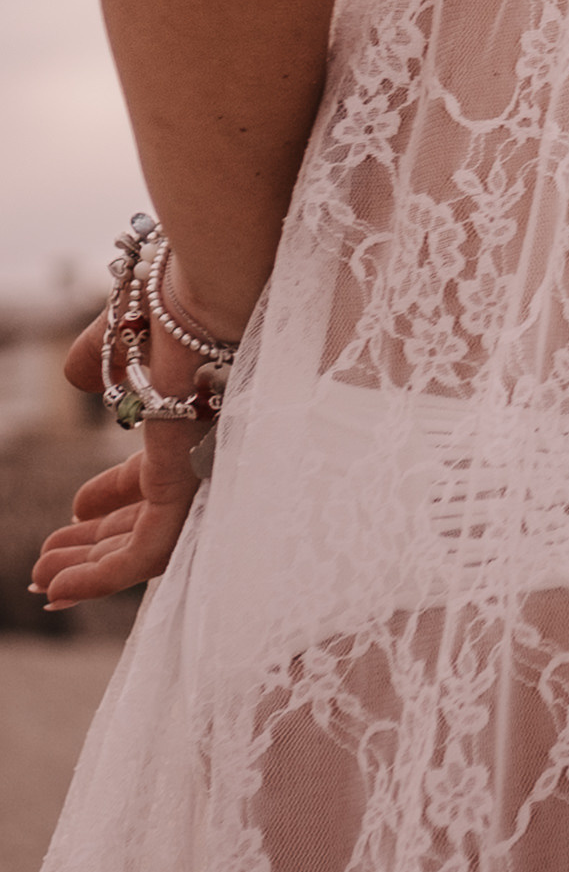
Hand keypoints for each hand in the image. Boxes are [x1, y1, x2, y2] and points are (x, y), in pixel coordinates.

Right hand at [32, 312, 209, 609]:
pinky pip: (144, 556)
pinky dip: (99, 580)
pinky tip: (58, 591)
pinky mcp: (188, 490)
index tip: (75, 509)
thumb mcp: (125, 333)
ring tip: (41, 582)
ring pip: (144, 545)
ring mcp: (197, 472)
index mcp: (191, 416)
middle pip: (144, 514)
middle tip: (47, 561)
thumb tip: (75, 374)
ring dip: (89, 569)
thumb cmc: (179, 296)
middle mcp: (200, 450)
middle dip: (94, 541)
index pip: (152, 473)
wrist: (212, 292)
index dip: (112, 495)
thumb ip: (98, 356)